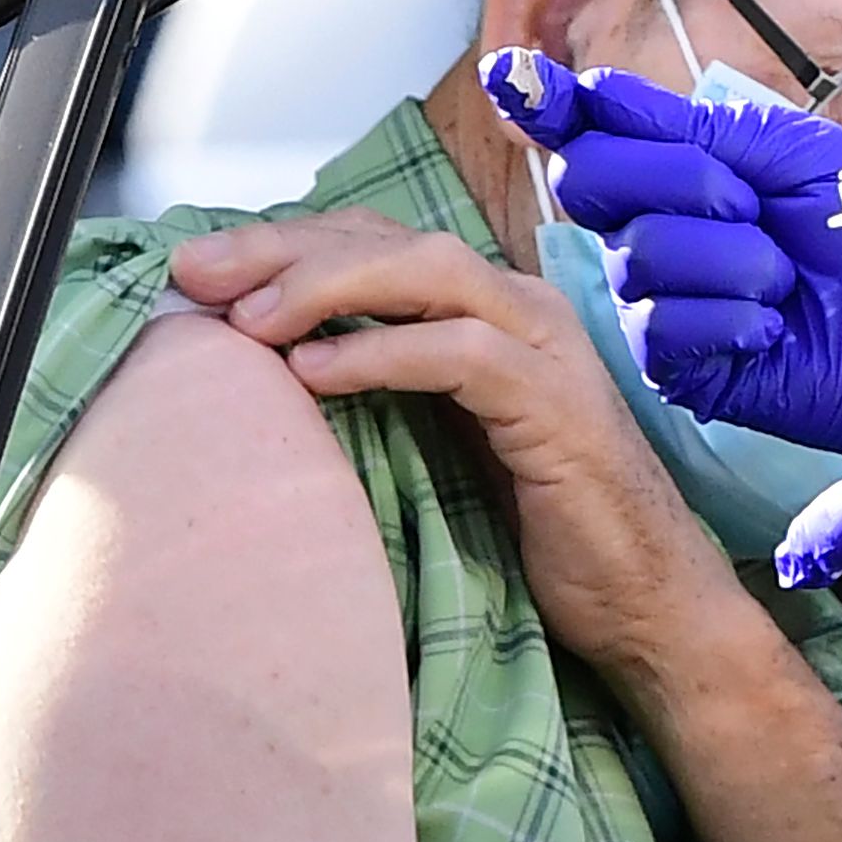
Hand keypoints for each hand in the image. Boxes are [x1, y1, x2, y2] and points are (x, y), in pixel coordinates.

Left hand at [169, 211, 762, 699]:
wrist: (646, 601)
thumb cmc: (537, 530)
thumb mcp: (440, 442)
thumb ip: (381, 390)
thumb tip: (264, 373)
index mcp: (485, 307)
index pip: (373, 240)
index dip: (283, 243)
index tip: (196, 270)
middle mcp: (517, 306)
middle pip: (387, 240)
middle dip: (282, 249)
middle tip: (195, 274)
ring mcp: (542, 346)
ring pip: (424, 273)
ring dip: (325, 285)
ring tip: (245, 319)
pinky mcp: (554, 402)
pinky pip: (458, 352)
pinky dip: (381, 351)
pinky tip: (314, 370)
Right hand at [483, 50, 841, 452]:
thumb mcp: (797, 155)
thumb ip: (698, 128)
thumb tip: (596, 88)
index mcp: (689, 173)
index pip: (597, 134)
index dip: (552, 104)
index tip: (513, 74)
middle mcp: (663, 232)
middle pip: (590, 181)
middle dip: (676, 177)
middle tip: (749, 200)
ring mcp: (667, 302)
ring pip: (638, 254)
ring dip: (728, 257)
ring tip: (786, 280)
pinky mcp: (682, 369)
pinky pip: (661, 325)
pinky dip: (728, 316)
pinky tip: (773, 327)